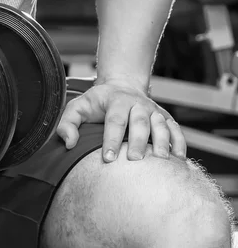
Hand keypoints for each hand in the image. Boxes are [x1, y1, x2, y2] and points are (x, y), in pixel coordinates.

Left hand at [56, 81, 186, 161]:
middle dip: (137, 141)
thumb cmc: (96, 103)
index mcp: (116, 100)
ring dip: (161, 142)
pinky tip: (178, 158)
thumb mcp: (77, 107)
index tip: (107, 158)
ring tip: (160, 160)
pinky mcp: (165, 118)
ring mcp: (154, 110)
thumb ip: (68, 123)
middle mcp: (138, 104)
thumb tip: (69, 143)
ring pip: (161, 125)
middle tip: (134, 160)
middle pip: (140, 122)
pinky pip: (175, 129)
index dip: (111, 139)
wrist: (121, 87)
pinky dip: (179, 142)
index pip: (114, 120)